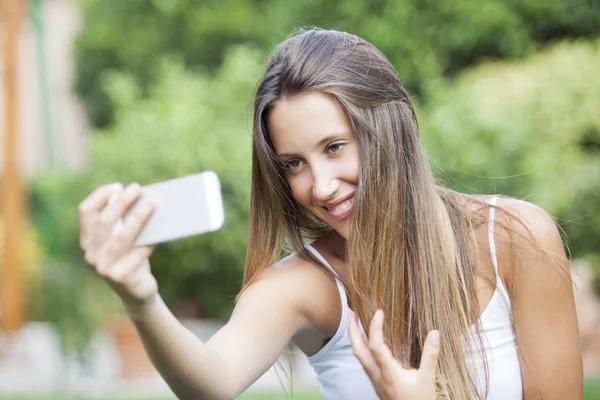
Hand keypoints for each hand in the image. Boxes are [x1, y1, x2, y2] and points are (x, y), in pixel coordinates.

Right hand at [79, 182, 158, 307]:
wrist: (138, 293)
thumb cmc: (133, 258)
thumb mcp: (125, 239)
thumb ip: (125, 222)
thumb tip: (143, 197)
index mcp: (88, 241)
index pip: (86, 212)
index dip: (100, 196)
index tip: (118, 186)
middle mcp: (91, 254)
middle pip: (104, 222)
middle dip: (122, 202)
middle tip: (138, 188)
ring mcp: (104, 268)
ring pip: (122, 237)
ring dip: (138, 218)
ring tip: (152, 204)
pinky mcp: (120, 278)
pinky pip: (138, 255)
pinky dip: (149, 242)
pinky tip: (160, 233)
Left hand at [348, 310, 439, 399]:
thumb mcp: (428, 379)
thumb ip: (431, 356)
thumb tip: (435, 333)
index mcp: (389, 374)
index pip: (376, 346)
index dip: (375, 327)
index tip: (379, 312)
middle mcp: (377, 376)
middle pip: (358, 350)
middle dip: (352, 330)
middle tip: (352, 313)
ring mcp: (375, 379)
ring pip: (359, 356)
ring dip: (355, 338)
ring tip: (357, 322)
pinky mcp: (376, 382)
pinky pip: (364, 361)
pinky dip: (362, 347)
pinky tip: (368, 341)